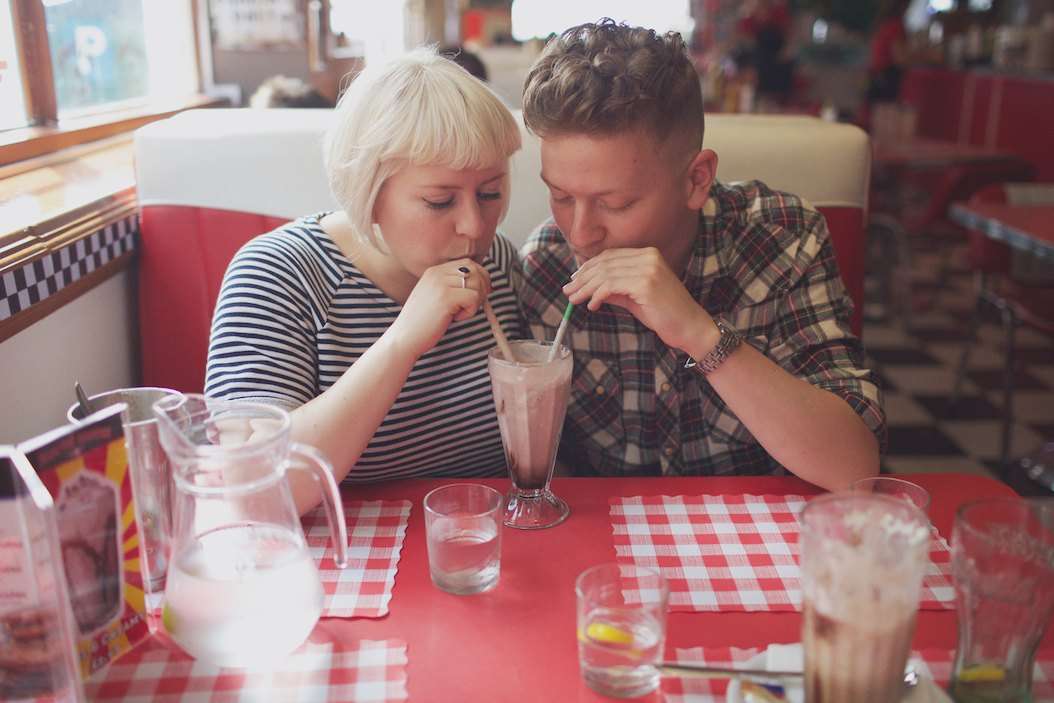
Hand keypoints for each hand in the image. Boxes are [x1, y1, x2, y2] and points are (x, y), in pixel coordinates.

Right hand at [390, 259, 491, 358]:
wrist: (405, 337)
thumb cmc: (423, 322)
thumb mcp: (437, 296)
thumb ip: (455, 286)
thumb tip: (486, 284)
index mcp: (435, 271)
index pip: (469, 263)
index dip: (480, 278)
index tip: (480, 294)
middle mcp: (437, 273)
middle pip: (476, 271)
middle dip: (481, 289)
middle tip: (470, 306)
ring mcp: (441, 284)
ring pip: (477, 284)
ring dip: (475, 302)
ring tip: (457, 313)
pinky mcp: (446, 297)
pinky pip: (474, 298)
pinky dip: (470, 311)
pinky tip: (455, 318)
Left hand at [562, 248, 717, 354]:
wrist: (690, 327)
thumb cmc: (665, 314)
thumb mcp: (634, 298)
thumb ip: (614, 290)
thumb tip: (589, 288)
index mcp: (648, 255)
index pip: (610, 256)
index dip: (589, 267)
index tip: (575, 280)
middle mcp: (648, 257)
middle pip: (605, 263)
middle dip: (582, 278)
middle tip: (568, 291)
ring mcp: (648, 269)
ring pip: (605, 274)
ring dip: (585, 288)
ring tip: (574, 299)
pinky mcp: (645, 284)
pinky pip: (611, 286)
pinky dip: (597, 295)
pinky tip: (592, 305)